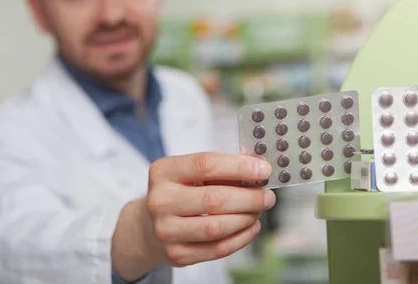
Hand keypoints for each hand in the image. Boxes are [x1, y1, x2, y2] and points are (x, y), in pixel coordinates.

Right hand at [146, 152, 274, 266]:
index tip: (264, 170)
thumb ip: (223, 167)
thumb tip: (258, 166)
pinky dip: (241, 238)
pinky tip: (251, 226)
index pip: (206, 164)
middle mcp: (160, 200)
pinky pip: (217, 249)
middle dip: (249, 197)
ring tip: (259, 210)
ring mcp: (165, 230)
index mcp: (164, 171)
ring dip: (246, 218)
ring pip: (216, 227)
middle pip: (214, 199)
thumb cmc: (180, 191)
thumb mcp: (192, 172)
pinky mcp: (176, 254)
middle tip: (268, 196)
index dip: (239, 166)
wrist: (150, 224)